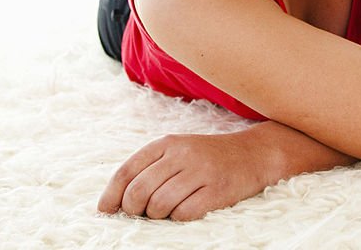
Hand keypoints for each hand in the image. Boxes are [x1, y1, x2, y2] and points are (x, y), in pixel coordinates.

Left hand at [96, 131, 271, 221]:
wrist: (254, 153)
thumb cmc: (208, 157)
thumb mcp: (177, 151)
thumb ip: (148, 169)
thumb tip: (114, 202)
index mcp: (167, 142)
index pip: (126, 171)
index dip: (111, 195)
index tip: (106, 210)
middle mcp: (182, 154)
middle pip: (138, 192)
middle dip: (134, 210)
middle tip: (143, 213)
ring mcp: (201, 172)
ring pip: (159, 205)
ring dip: (157, 215)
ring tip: (168, 210)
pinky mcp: (217, 190)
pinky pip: (184, 213)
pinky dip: (179, 217)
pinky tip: (187, 209)